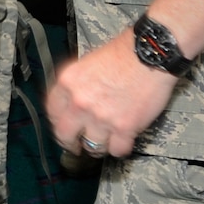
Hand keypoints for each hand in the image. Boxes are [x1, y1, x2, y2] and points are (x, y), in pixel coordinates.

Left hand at [45, 32, 176, 158]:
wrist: (151, 54)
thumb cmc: (125, 52)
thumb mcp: (88, 62)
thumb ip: (78, 85)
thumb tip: (75, 103)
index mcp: (68, 83)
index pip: (52, 112)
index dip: (58, 123)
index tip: (65, 127)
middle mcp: (80, 102)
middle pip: (65, 136)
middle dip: (71, 143)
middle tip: (78, 145)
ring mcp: (101, 117)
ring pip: (92, 147)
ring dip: (99, 146)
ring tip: (107, 140)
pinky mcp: (124, 127)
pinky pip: (117, 150)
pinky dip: (121, 148)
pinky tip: (124, 140)